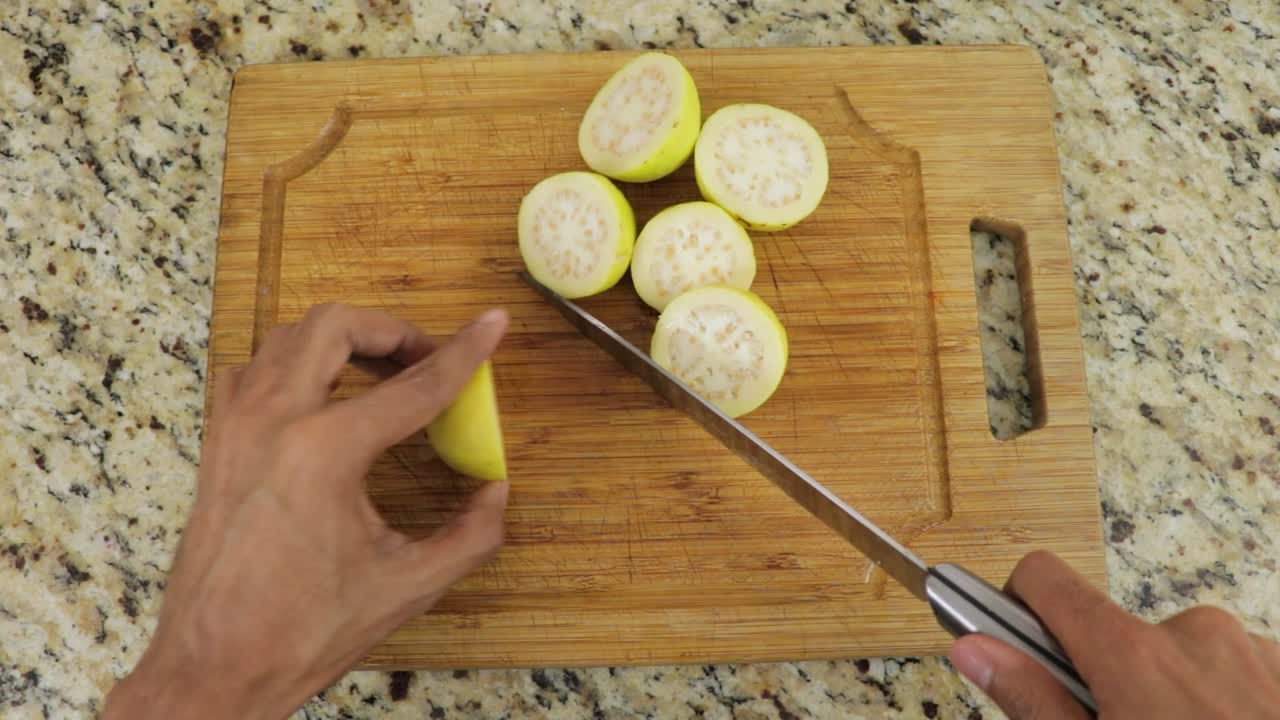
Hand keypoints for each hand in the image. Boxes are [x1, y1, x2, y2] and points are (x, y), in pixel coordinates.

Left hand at [101, 304, 510, 719]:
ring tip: (382, 369)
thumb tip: (496, 493)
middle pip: (336, 327)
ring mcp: (235, 428)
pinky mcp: (216, 444)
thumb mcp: (408, 585)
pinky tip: (322, 393)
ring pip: (289, 337)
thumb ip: (470, 535)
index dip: (465, 353)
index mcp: (324, 453)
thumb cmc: (301, 631)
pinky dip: (294, 364)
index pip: (414, 386)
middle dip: (392, 329)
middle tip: (427, 355)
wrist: (216, 666)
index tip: (491, 326)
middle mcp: (273, 423)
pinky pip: (254, 371)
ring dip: (342, 340)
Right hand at [950, 551, 1279, 718]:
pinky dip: (1221, 706)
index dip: (1017, 606)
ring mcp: (1253, 651)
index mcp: (1133, 653)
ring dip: (1173, 699)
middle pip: (1116, 635)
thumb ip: (1034, 700)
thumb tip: (973, 648)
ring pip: (1180, 660)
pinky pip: (1235, 673)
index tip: (1018, 644)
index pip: (1045, 580)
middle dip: (1109, 682)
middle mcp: (1193, 634)